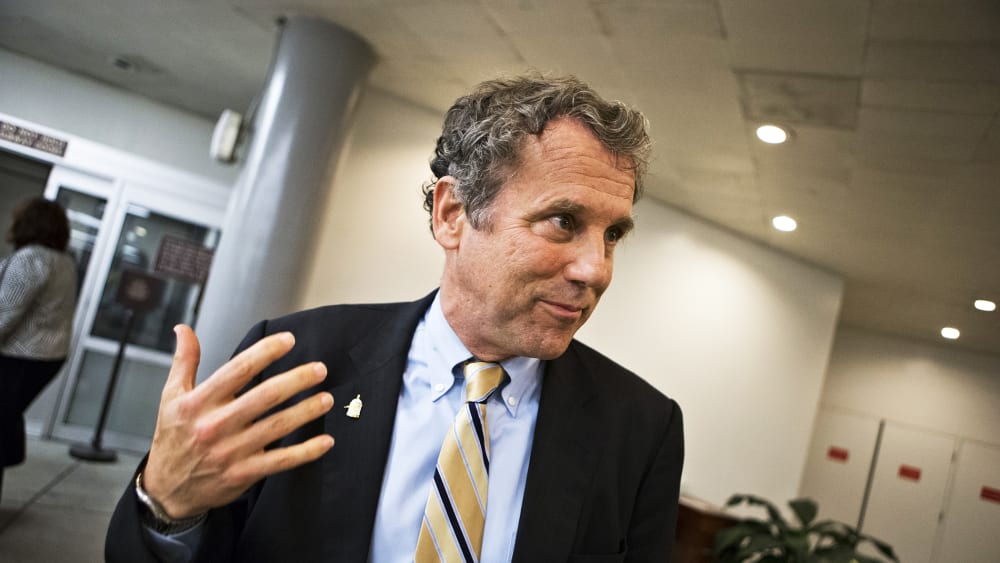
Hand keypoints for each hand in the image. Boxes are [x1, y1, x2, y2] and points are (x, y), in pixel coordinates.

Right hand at [141, 324, 334, 518]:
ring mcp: (231, 451)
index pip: (237, 370)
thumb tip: (183, 328)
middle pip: (264, 396)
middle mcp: (215, 425)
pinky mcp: (244, 473)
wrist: (168, 490)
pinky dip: (306, 452)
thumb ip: (184, 361)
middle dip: (296, 380)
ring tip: (327, 398)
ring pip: (277, 427)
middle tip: (320, 369)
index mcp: (198, 402)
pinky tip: (326, 441)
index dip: (265, 352)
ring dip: (306, 411)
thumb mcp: (171, 397)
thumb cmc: (173, 438)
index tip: (289, 340)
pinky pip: (281, 461)